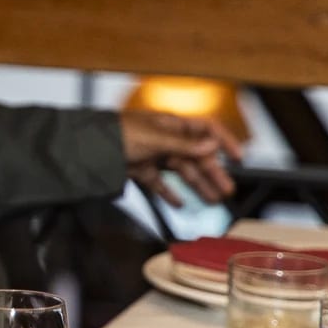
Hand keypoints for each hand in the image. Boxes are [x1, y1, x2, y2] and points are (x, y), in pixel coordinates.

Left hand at [120, 110, 243, 205]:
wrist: (87, 146)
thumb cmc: (119, 133)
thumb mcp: (154, 138)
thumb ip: (183, 144)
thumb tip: (212, 144)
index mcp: (173, 124)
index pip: (206, 128)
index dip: (225, 141)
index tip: (239, 158)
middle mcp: (166, 138)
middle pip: (197, 155)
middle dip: (213, 173)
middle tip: (227, 191)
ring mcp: (154, 154)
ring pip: (182, 171)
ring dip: (198, 185)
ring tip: (212, 200)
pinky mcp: (141, 169)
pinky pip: (160, 183)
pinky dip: (170, 193)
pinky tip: (180, 203)